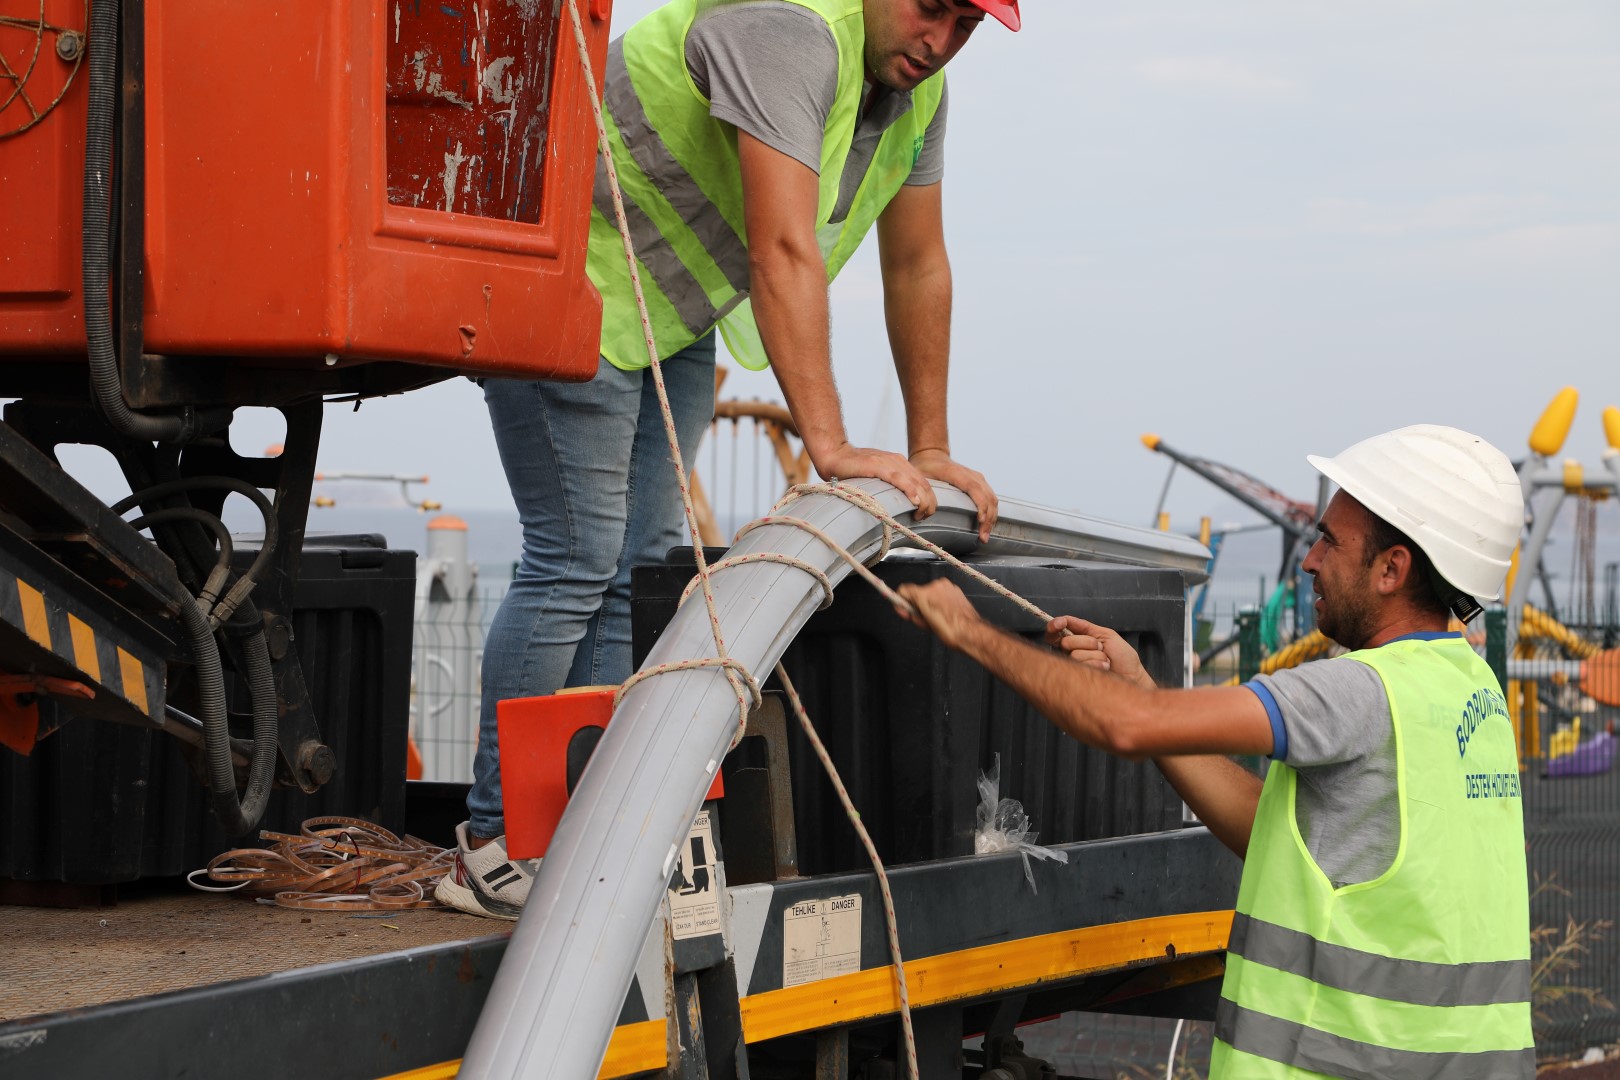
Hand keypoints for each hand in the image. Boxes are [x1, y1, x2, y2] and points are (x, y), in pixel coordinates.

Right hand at [815, 442, 937, 517]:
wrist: (835, 455)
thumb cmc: (852, 470)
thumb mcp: (876, 477)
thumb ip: (888, 485)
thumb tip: (896, 505)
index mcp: (900, 464)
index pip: (922, 482)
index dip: (929, 499)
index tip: (925, 513)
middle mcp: (898, 461)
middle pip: (923, 484)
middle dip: (929, 502)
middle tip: (925, 517)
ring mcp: (889, 462)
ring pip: (915, 482)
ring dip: (923, 500)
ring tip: (922, 514)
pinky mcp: (878, 465)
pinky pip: (899, 478)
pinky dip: (910, 490)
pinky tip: (915, 501)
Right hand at [895, 579, 980, 650]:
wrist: (971, 632)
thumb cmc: (950, 630)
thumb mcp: (924, 623)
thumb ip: (912, 612)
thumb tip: (905, 608)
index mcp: (924, 594)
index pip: (904, 590)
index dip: (901, 601)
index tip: (904, 610)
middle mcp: (935, 586)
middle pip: (917, 593)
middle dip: (917, 605)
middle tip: (923, 619)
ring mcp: (947, 586)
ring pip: (930, 593)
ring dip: (929, 604)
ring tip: (936, 619)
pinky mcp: (955, 590)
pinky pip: (941, 594)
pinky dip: (940, 602)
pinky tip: (944, 614)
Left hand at [910, 449, 996, 542]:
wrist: (932, 455)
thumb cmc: (925, 467)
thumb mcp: (920, 477)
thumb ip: (921, 490)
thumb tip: (919, 506)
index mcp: (957, 473)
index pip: (974, 489)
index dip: (980, 505)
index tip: (980, 520)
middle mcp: (971, 475)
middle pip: (987, 497)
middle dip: (988, 519)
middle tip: (983, 537)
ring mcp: (978, 478)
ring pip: (992, 498)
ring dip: (992, 518)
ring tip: (985, 535)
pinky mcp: (980, 482)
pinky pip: (990, 498)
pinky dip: (991, 512)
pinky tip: (987, 525)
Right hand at [1045, 617, 1154, 688]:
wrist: (1133, 676)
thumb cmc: (1123, 656)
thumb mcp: (1105, 634)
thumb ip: (1084, 626)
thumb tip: (1065, 619)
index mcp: (1077, 641)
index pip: (1056, 633)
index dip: (1054, 626)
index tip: (1060, 623)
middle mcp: (1072, 654)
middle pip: (1065, 641)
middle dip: (1087, 642)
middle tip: (1101, 647)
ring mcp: (1075, 667)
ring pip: (1075, 654)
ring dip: (1096, 655)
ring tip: (1106, 661)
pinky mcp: (1079, 678)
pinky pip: (1081, 665)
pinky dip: (1098, 664)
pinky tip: (1105, 668)